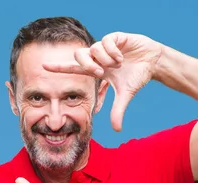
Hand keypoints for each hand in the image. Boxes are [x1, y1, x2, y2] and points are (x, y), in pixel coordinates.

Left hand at [43, 32, 162, 131]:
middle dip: (87, 65)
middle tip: (100, 73)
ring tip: (117, 65)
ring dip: (104, 60)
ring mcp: (106, 46)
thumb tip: (117, 130)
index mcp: (96, 69)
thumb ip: (118, 110)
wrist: (153, 62)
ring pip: (93, 49)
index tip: (44, 67)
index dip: (60, 67)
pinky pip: (106, 41)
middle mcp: (97, 56)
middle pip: (79, 55)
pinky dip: (113, 52)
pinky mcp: (116, 37)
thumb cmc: (137, 76)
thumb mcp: (126, 94)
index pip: (73, 68)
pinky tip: (121, 58)